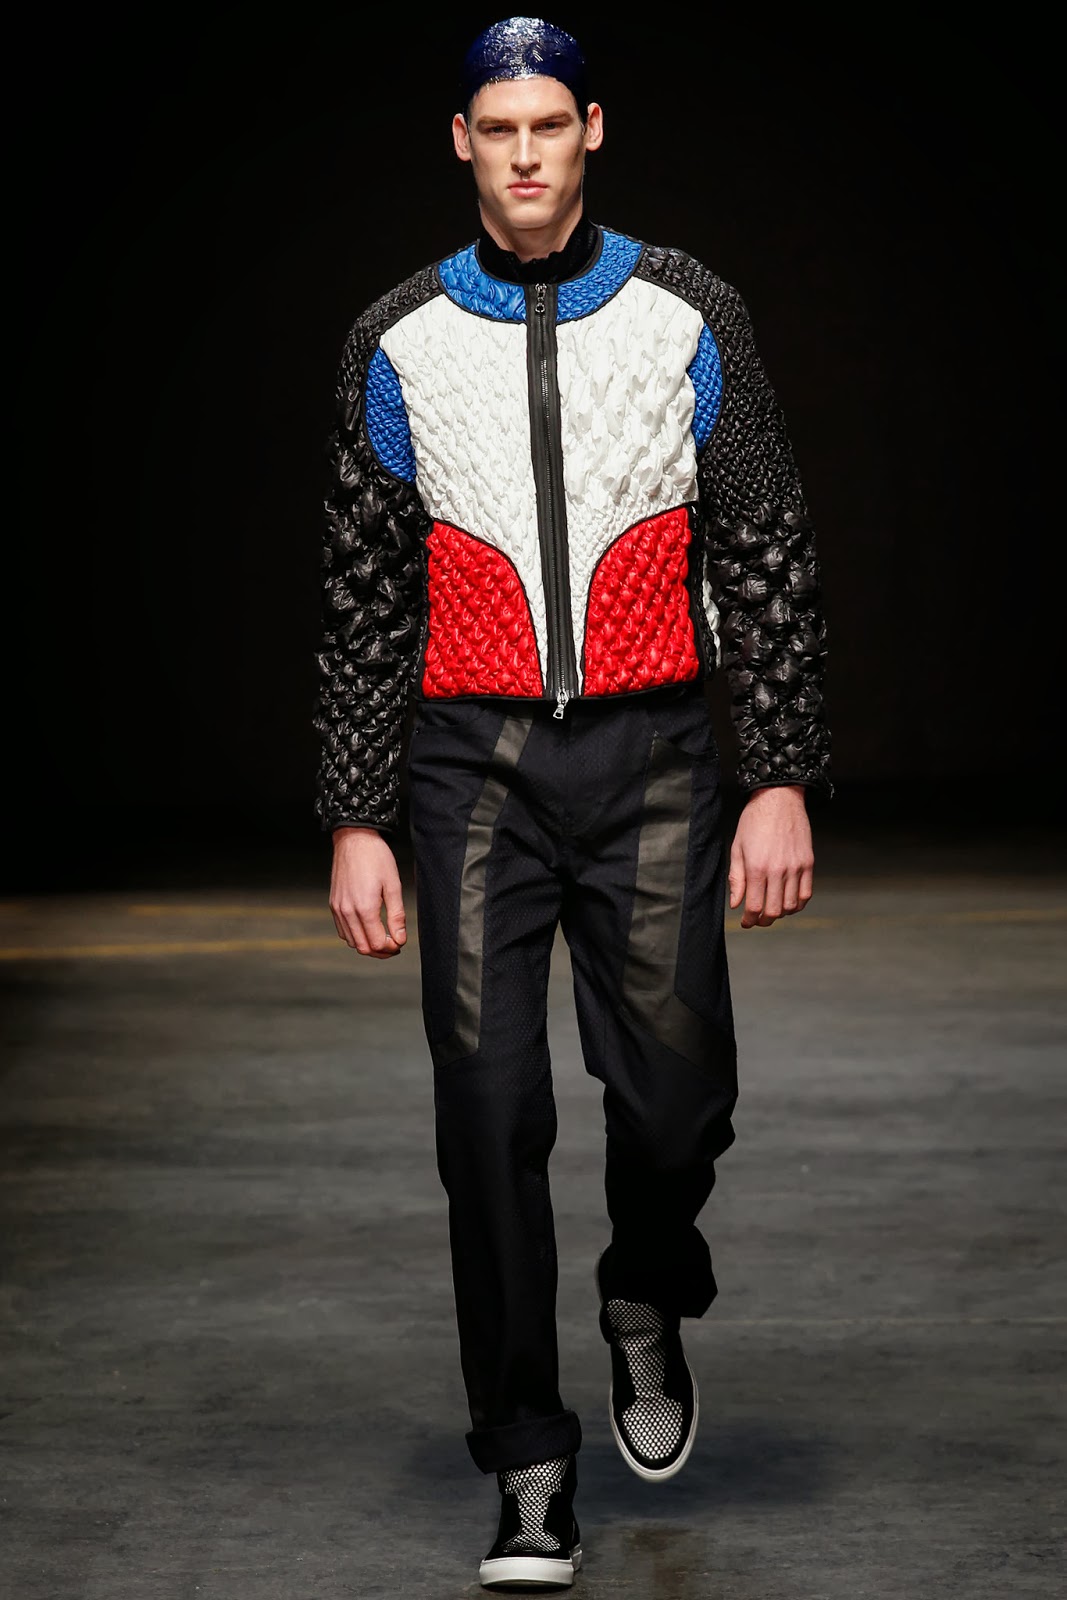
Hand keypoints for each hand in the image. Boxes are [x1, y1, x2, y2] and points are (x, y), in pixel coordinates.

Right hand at [329, 827, 407, 956]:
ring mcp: (338, 909)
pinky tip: (367, 928)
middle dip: (380, 951)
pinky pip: (342, 931)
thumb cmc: (376, 858)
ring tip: (382, 936)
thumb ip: (397, 916)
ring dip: (367, 944)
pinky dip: (355, 936)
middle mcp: (347, 911)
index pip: (376, 943)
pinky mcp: (334, 905)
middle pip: (363, 947)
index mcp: (364, 908)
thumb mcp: (393, 885)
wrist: (354, 840)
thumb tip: (400, 939)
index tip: (400, 943)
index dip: (391, 948)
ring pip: (351, 942)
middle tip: (394, 944)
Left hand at [729, 786, 813, 928]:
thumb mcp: (737, 848)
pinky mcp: (808, 863)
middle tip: (758, 919)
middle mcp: (778, 871)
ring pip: (791, 906)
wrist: (779, 799)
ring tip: (772, 909)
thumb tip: (736, 903)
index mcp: (757, 868)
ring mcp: (796, 868)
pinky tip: (789, 901)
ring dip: (781, 913)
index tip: (745, 922)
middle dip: (764, 920)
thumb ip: (736, 878)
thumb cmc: (755, 820)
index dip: (749, 920)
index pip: (754, 906)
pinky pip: (806, 894)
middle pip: (774, 911)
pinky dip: (798, 904)